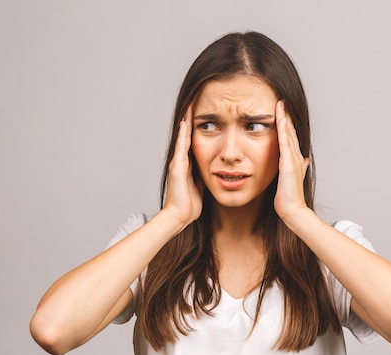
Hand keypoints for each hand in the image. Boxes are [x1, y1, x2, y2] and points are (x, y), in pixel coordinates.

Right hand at [162, 106, 203, 228]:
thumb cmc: (189, 206)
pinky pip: (181, 146)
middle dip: (192, 120)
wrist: (179, 216)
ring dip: (187, 122)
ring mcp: (178, 163)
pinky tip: (186, 122)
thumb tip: (213, 173)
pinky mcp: (177, 166)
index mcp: (189, 166)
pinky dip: (183, 134)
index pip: (194, 142)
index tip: (205, 115)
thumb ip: (203, 178)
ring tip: (191, 105)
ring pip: (183, 137)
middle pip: (188, 135)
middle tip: (196, 102)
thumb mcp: (200, 187)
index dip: (199, 129)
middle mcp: (182, 161)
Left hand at [273, 101, 310, 222]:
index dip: (286, 124)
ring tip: (281, 104)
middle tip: (281, 101)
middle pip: (290, 132)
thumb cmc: (289, 197)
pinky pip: (285, 143)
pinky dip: (283, 130)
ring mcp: (293, 159)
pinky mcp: (288, 163)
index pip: (289, 137)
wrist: (292, 209)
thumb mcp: (291, 179)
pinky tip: (281, 119)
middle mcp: (295, 157)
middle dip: (286, 116)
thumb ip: (299, 168)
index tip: (282, 111)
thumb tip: (305, 161)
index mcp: (294, 159)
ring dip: (284, 119)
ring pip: (288, 134)